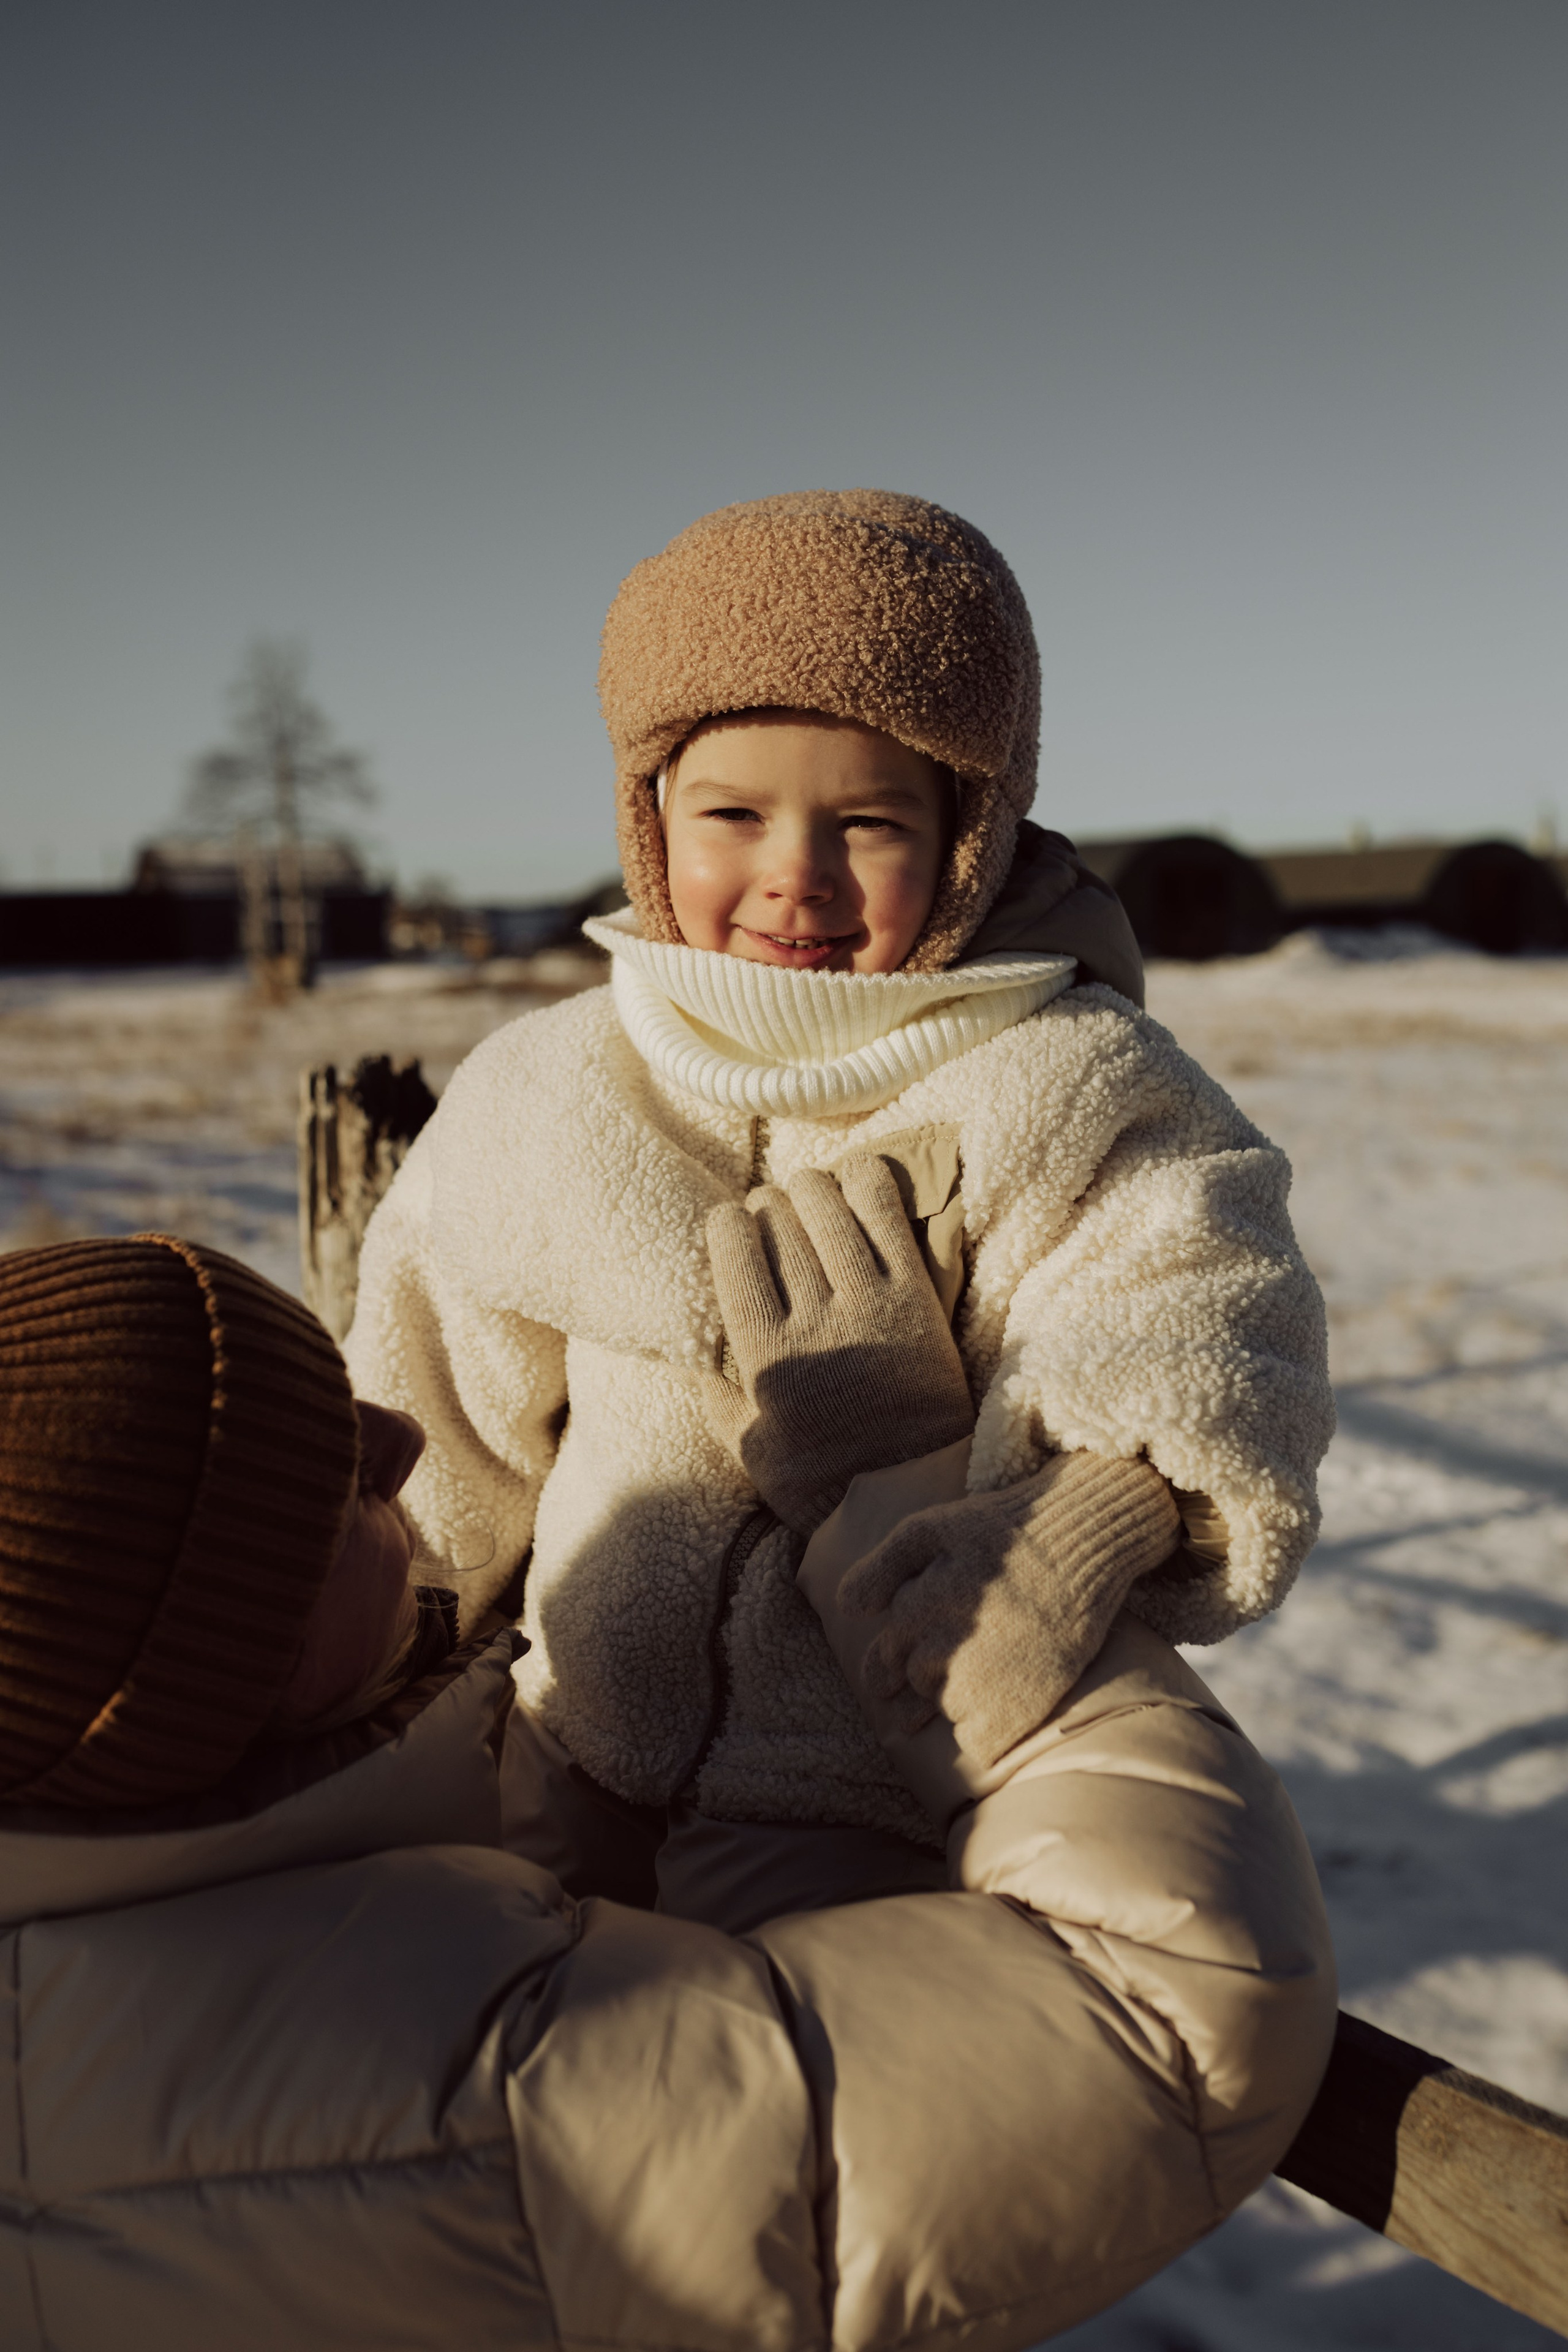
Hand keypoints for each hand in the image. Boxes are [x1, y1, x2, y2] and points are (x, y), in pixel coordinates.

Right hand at [703, 1154, 975, 1536]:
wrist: (911, 1494)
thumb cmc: (823, 1482)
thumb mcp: (750, 1451)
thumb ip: (719, 1398)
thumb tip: (698, 1355)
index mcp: (765, 1355)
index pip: (734, 1253)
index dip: (729, 1223)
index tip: (732, 1223)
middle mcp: (814, 1320)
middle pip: (779, 1221)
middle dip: (769, 1203)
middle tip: (773, 1210)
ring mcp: (870, 1304)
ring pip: (828, 1206)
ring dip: (813, 1187)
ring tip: (811, 1195)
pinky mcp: (918, 1298)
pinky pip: (889, 1214)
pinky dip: (869, 1182)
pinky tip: (857, 1180)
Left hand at [838, 1450, 1181, 1764]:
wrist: (1084, 1539)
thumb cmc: (1005, 1530)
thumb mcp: (931, 1529)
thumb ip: (881, 1568)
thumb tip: (846, 1610)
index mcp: (922, 1603)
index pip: (888, 1652)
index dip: (896, 1661)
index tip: (910, 1664)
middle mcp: (948, 1641)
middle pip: (917, 1680)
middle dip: (929, 1673)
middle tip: (969, 1650)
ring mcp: (985, 1677)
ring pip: (948, 1708)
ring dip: (959, 1697)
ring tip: (995, 1663)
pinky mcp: (1020, 1704)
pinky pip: (979, 1742)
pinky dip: (986, 1731)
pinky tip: (1006, 1701)